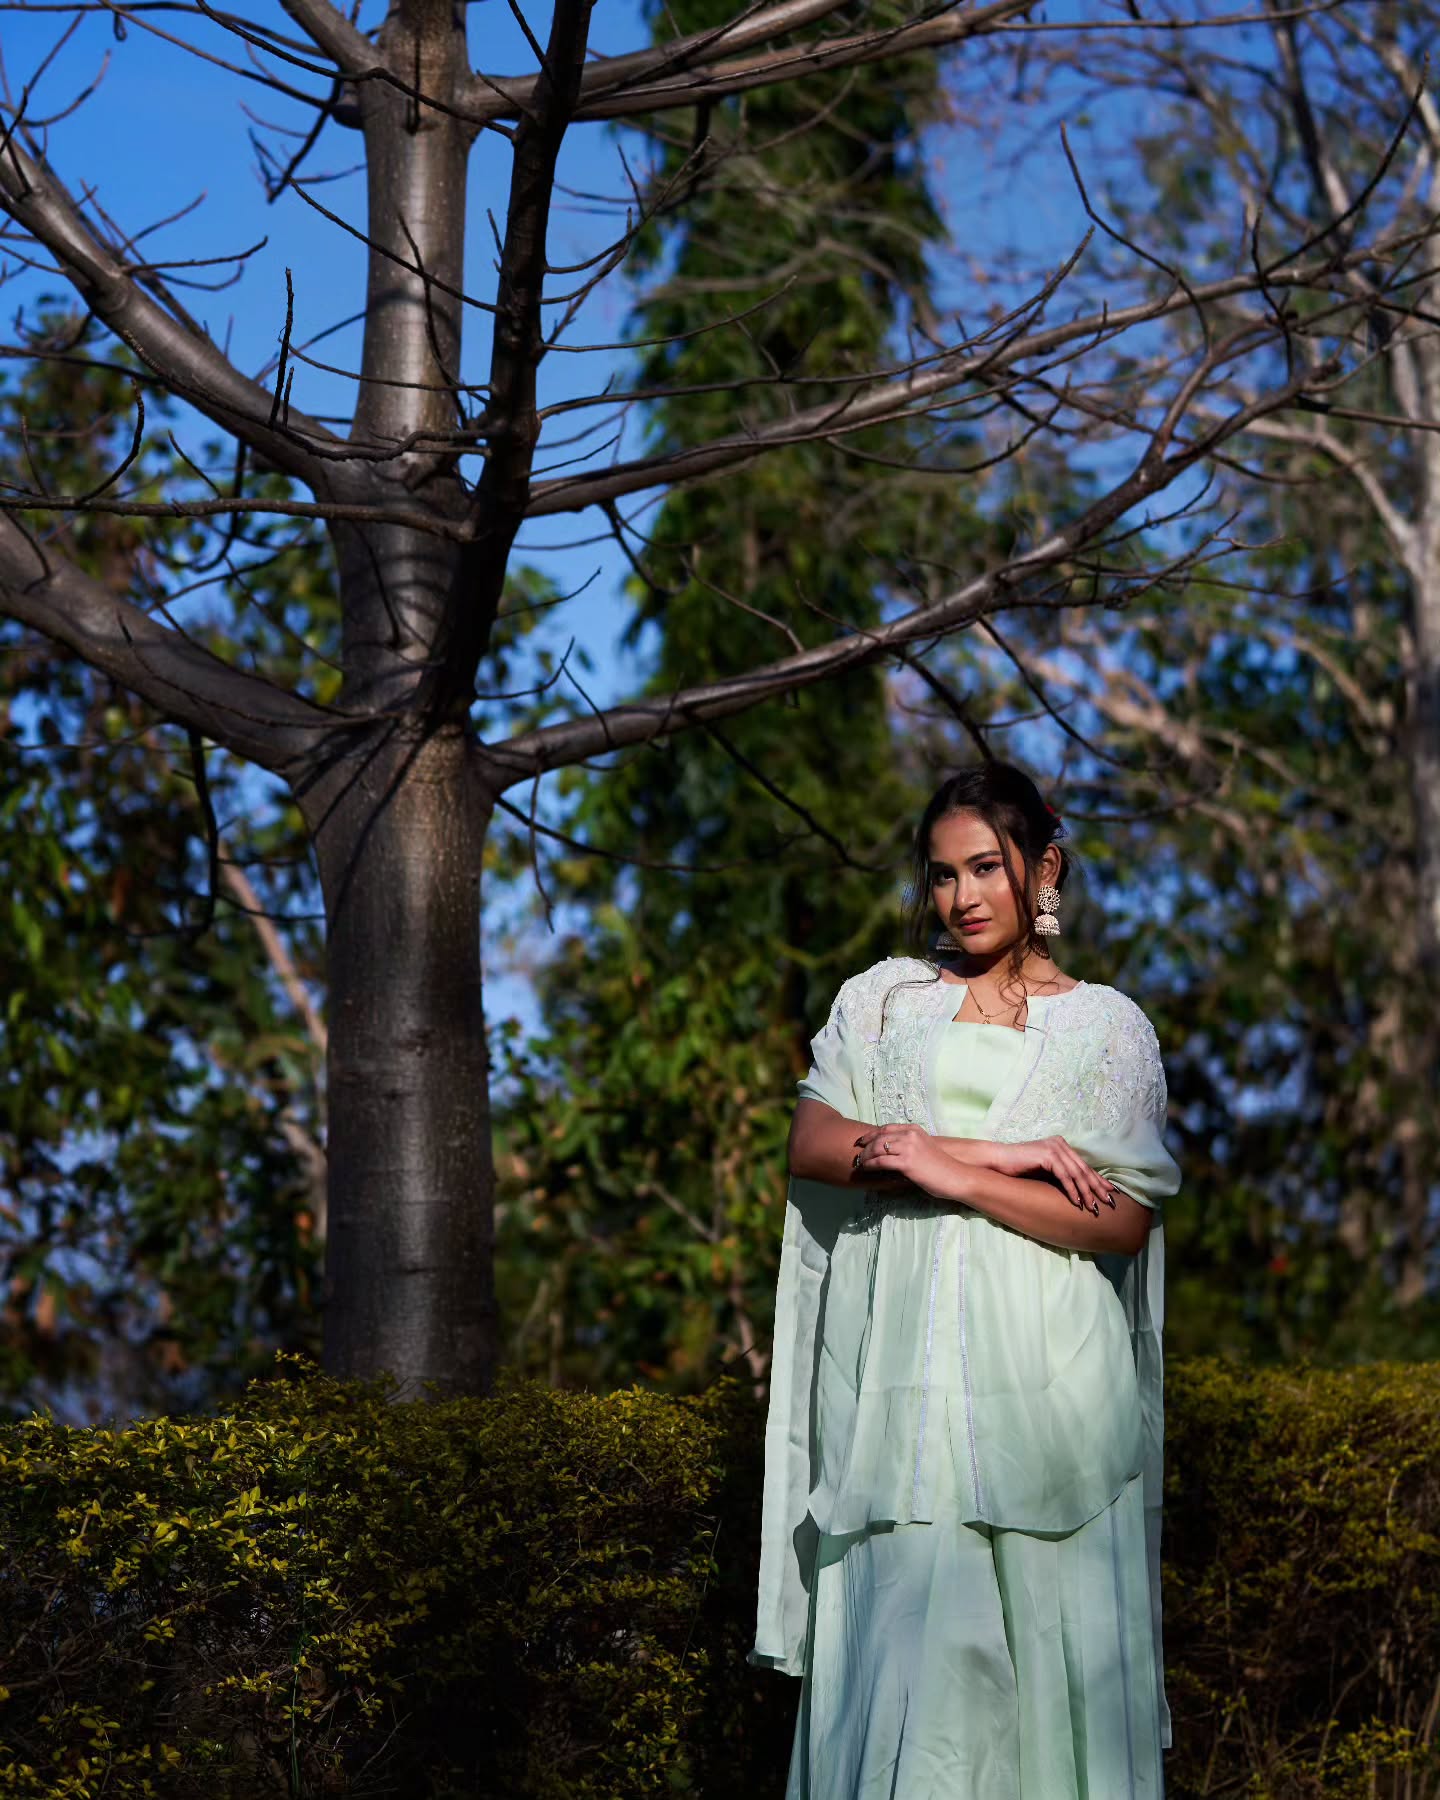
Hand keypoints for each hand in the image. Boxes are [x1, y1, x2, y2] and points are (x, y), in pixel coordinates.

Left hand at [851, 1123, 963, 1200]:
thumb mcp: (923, 1147)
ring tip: (859, 1163)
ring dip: (865, 1156)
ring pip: (877, 1148)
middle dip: (865, 1146)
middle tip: (857, 1155)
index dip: (871, 1134)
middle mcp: (910, 1135)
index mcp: (914, 1129)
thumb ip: (908, 1145)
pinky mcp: (907, 1163)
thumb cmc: (940, 1166)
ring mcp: (908, 1148)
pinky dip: (871, 1165)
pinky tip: (866, 1169)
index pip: (886, 1128)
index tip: (861, 1141)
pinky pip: (881, 1161)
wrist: (955, 1176)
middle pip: (879, 1137)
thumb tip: (890, 1149)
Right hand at [979, 1137, 1118, 1214]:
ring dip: (1087, 1192)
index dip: (1098, 1180)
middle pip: (1084, 1169)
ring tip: (1094, 1207)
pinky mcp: (1046, 1155)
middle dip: (1097, 1187)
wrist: (997, 1161)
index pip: (1083, 1166)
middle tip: (1109, 1203)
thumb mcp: (1044, 1171)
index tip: (1110, 1194)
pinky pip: (1064, 1176)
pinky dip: (1072, 1190)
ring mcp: (1053, 1148)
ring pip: (1076, 1173)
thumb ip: (1060, 1174)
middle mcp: (1060, 1144)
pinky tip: (1078, 1202)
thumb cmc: (1018, 1169)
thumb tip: (1080, 1190)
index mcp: (1061, 1146)